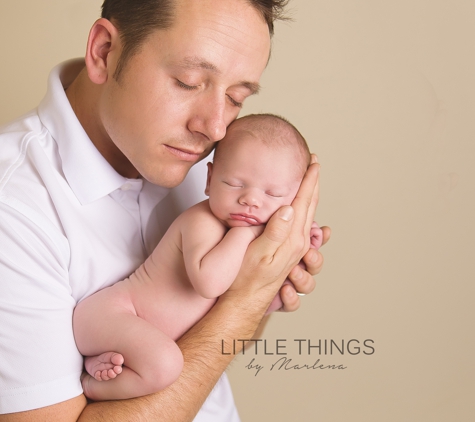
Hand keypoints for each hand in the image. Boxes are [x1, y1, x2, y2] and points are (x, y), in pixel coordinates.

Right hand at [226, 155, 323, 312]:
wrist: (245, 300)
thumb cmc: (247, 277)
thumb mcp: (259, 253)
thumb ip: (275, 231)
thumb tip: (289, 208)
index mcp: (292, 238)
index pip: (304, 202)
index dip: (309, 180)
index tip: (313, 163)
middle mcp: (298, 242)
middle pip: (311, 206)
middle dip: (313, 183)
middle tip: (314, 165)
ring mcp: (296, 248)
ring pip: (308, 215)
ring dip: (310, 195)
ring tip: (309, 181)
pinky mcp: (290, 252)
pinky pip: (302, 226)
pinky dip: (304, 211)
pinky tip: (301, 210)